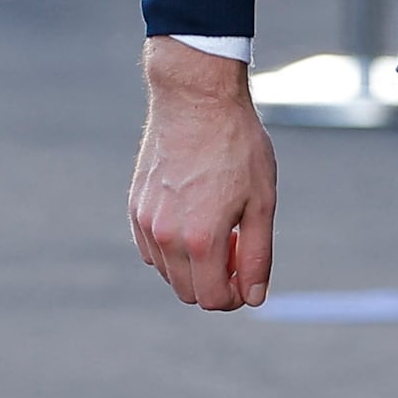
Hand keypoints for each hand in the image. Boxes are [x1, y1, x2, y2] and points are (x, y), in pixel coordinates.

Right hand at [130, 36, 279, 308]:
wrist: (196, 98)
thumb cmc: (237, 145)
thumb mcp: (262, 202)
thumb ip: (257, 256)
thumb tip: (252, 298)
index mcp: (200, 239)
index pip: (211, 299)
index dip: (234, 297)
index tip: (248, 277)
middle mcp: (166, 236)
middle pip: (188, 292)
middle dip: (216, 282)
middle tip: (238, 247)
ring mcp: (146, 221)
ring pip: (168, 272)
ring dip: (194, 266)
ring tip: (220, 227)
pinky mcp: (136, 206)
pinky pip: (152, 248)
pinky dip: (173, 248)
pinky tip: (195, 217)